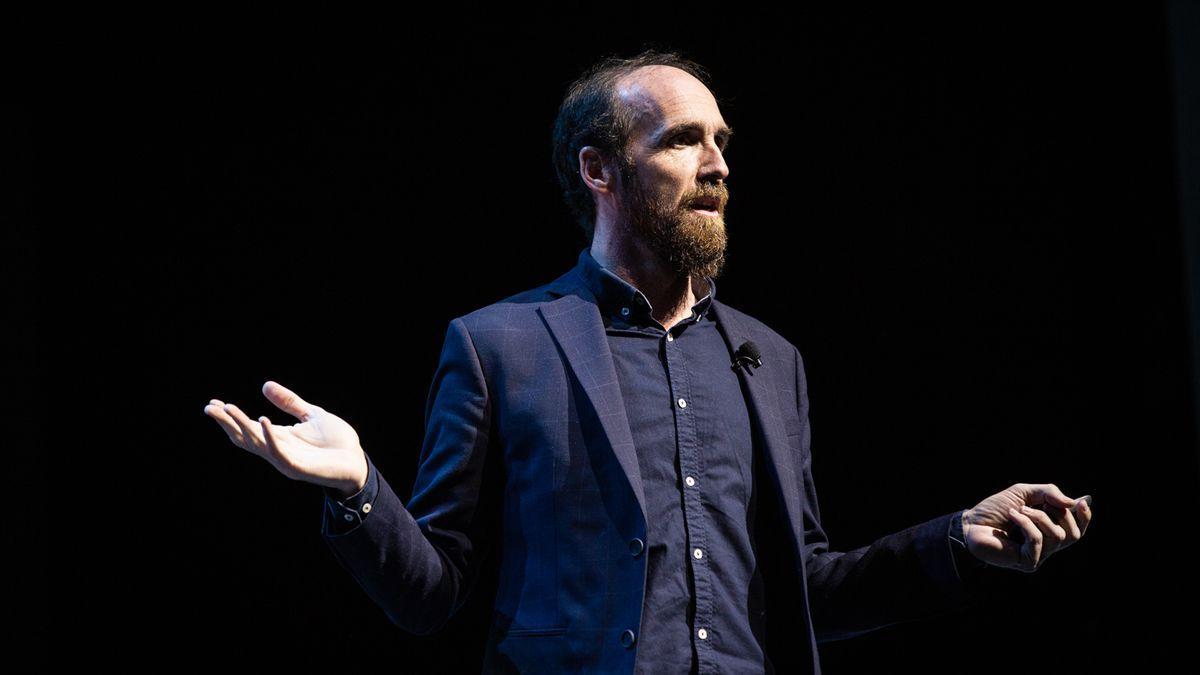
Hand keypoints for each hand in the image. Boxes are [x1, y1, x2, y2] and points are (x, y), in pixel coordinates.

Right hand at [204, 380, 368, 496]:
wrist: (357, 461)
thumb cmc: (336, 441)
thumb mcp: (311, 415)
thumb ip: (289, 402)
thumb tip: (265, 385)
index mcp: (279, 438)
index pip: (247, 428)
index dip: (230, 417)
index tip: (213, 403)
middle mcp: (278, 449)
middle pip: (245, 437)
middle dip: (227, 422)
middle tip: (210, 408)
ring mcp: (286, 460)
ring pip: (257, 443)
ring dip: (242, 426)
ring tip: (228, 408)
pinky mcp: (299, 467)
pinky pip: (279, 453)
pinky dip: (269, 437)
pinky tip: (262, 420)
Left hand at [963, 483, 1092, 572]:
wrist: (969, 523)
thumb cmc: (994, 510)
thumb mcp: (1023, 493)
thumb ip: (1048, 493)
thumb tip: (1074, 503)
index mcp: (1048, 530)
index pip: (1077, 529)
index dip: (1085, 517)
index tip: (1083, 501)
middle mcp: (1047, 546)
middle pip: (1073, 534)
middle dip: (1058, 513)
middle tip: (1037, 504)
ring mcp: (1039, 556)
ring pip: (1057, 536)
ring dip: (1039, 516)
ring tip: (1018, 510)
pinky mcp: (1028, 563)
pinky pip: (1038, 540)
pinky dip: (1026, 524)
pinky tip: (1012, 517)